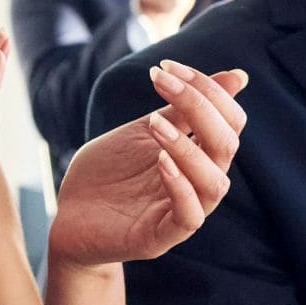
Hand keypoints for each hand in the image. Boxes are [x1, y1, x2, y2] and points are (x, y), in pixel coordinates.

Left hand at [51, 59, 246, 265]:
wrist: (67, 217)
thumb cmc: (107, 174)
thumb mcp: (143, 132)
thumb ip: (183, 109)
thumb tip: (238, 76)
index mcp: (199, 156)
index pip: (228, 121)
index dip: (208, 90)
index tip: (166, 66)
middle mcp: (198, 183)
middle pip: (227, 145)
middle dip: (201, 107)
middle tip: (163, 84)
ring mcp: (182, 212)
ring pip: (215, 183)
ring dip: (189, 148)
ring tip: (156, 124)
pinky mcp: (161, 238)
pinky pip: (189, 217)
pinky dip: (180, 186)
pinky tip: (160, 161)